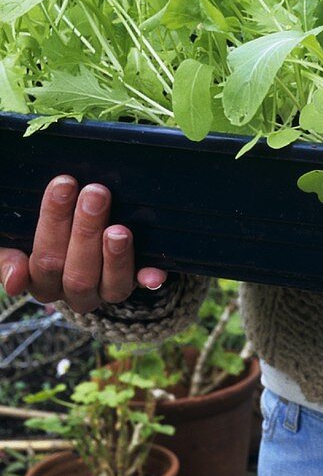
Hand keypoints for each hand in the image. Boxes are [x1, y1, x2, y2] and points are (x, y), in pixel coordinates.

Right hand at [0, 174, 167, 312]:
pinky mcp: (131, 284)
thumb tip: (14, 279)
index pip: (42, 261)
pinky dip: (148, 278)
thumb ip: (9, 253)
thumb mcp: (19, 238)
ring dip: (114, 257)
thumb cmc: (48, 230)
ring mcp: (103, 290)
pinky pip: (141, 286)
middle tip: (95, 192)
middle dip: (85, 229)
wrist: (79, 236)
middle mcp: (70, 291)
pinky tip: (154, 275)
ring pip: (109, 285)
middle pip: (75, 272)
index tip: (62, 184)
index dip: (52, 224)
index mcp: (40, 279)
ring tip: (118, 229)